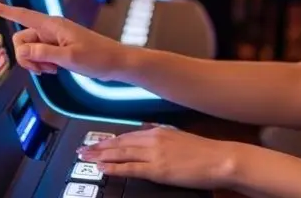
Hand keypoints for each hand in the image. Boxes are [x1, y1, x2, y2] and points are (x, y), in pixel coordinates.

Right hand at [0, 0, 125, 79]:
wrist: (115, 63)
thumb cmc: (97, 58)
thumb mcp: (69, 58)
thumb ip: (44, 54)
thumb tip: (22, 50)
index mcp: (53, 25)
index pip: (21, 14)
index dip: (1, 9)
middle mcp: (50, 29)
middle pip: (21, 41)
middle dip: (27, 58)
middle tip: (46, 69)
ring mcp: (52, 39)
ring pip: (28, 51)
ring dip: (35, 63)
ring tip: (54, 69)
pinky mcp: (56, 48)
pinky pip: (37, 56)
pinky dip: (41, 65)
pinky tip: (55, 70)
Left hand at [80, 127, 234, 189]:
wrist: (219, 158)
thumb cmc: (204, 151)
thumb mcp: (179, 136)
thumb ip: (161, 134)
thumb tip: (147, 131)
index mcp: (158, 130)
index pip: (127, 135)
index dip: (109, 140)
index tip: (96, 143)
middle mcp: (153, 138)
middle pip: (119, 143)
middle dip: (98, 147)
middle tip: (81, 151)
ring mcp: (154, 154)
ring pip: (121, 153)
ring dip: (101, 156)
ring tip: (85, 158)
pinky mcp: (158, 169)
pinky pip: (131, 168)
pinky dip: (115, 167)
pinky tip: (103, 168)